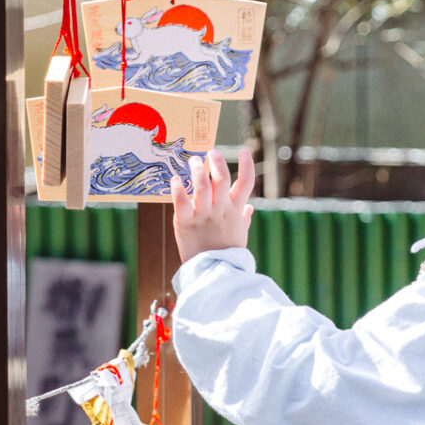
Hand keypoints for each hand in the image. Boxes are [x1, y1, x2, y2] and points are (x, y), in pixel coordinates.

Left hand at [173, 146, 255, 261]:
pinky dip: (177, 189)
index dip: (247, 165)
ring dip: (197, 171)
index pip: (246, 182)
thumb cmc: (227, 253)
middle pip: (222, 179)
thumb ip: (244, 218)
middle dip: (217, 162)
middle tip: (211, 151)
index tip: (242, 151)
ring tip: (193, 161)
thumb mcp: (240, 234)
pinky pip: (181, 202)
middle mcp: (221, 210)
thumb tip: (250, 207)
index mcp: (235, 210)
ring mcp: (203, 216)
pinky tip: (174, 179)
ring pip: (202, 186)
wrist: (213, 273)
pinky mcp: (185, 223)